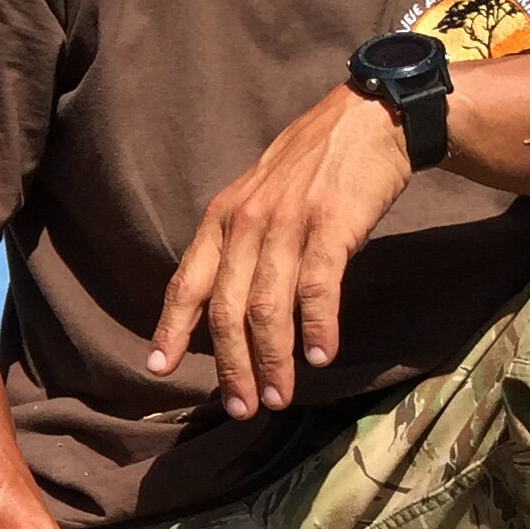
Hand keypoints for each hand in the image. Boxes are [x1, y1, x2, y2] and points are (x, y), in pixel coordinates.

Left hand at [147, 85, 415, 418]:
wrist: (369, 120)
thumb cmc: (314, 168)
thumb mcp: (258, 199)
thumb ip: (237, 247)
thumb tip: (223, 308)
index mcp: (221, 219)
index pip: (187, 282)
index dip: (171, 328)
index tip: (160, 368)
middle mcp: (245, 223)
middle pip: (227, 309)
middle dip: (231, 366)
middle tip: (241, 408)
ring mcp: (287, 223)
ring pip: (267, 307)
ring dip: (272, 360)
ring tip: (277, 398)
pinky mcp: (331, 224)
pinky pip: (317, 287)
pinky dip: (317, 327)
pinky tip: (319, 357)